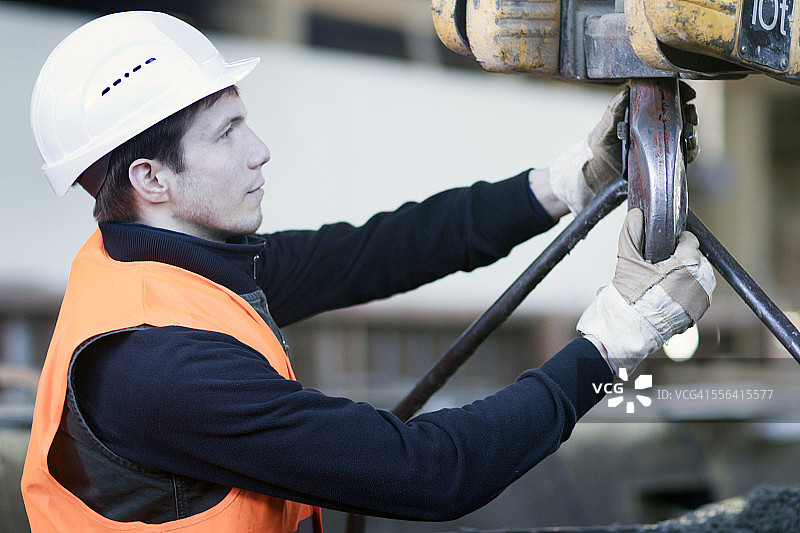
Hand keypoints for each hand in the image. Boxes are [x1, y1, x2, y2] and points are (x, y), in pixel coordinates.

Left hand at [547, 82, 698, 215]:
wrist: (597, 173)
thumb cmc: (600, 145)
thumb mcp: (605, 126)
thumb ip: (615, 109)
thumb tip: (625, 93)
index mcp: (644, 112)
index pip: (668, 97)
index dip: (681, 93)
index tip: (688, 94)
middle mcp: (657, 125)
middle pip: (683, 114)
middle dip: (690, 113)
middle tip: (689, 115)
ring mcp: (663, 142)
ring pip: (687, 133)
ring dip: (692, 132)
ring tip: (688, 135)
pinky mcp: (665, 160)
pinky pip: (684, 154)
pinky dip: (690, 151)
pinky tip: (687, 150)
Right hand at [577, 208, 714, 376]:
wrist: (633, 328)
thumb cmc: (631, 295)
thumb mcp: (627, 260)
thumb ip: (631, 233)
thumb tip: (636, 214)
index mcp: (688, 263)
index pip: (690, 241)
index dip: (677, 240)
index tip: (665, 245)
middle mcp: (701, 279)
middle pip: (696, 259)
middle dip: (682, 259)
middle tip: (661, 265)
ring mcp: (702, 297)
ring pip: (699, 276)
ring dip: (686, 275)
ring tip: (664, 281)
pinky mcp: (700, 311)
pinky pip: (698, 294)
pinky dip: (687, 292)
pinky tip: (668, 295)